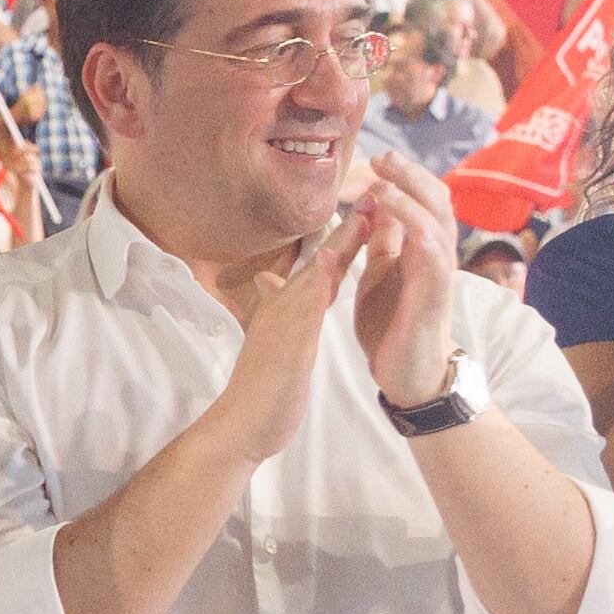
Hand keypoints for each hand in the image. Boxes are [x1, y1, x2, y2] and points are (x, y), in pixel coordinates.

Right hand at [204, 203, 370, 463]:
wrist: (242, 424)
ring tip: (361, 212)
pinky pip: (304, 309)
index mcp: (288, 308)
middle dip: (348, 226)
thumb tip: (267, 280)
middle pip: (322, 260)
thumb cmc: (262, 386)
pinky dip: (317, 282)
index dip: (345, 238)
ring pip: (316, 275)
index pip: (322, 266)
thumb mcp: (272, 339)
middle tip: (370, 190)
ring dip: (339, 242)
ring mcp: (285, 323)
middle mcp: (284, 307)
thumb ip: (273, 307)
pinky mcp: (289, 344)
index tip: (366, 208)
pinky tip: (328, 261)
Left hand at [345, 150, 468, 404]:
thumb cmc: (393, 326)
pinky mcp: (435, 299)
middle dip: (411, 176)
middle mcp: (433, 256)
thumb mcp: (378, 275)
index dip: (401, 177)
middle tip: (385, 155)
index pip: (418, 200)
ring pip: (438, 225)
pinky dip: (422, 237)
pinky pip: (435, 261)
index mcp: (417, 249)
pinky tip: (406, 222)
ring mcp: (438, 276)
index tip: (375, 157)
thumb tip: (371, 207)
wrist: (408, 376)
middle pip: (435, 202)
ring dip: (413, 200)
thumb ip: (380, 243)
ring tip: (386, 180)